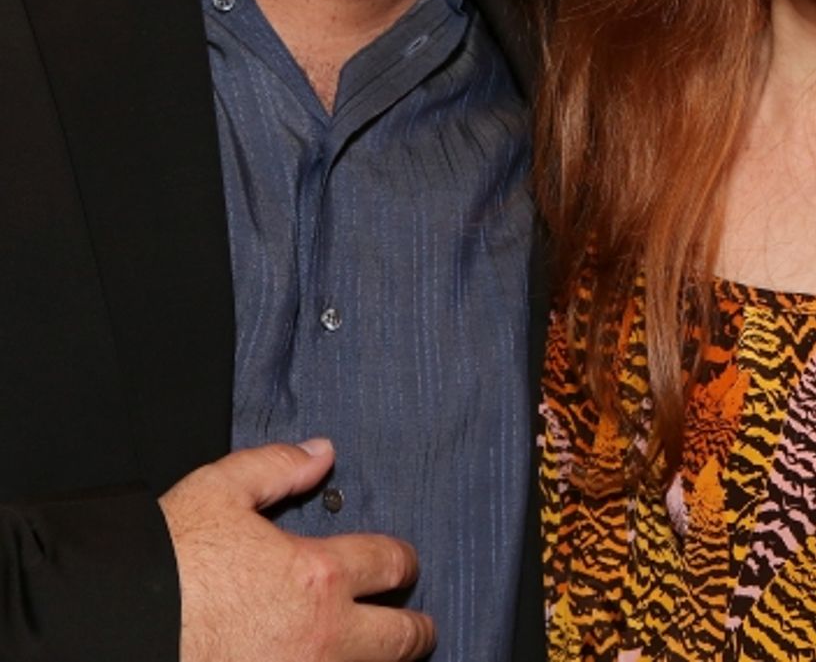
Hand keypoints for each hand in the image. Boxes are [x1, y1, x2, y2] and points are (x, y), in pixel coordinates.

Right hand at [160, 439, 434, 661]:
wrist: (116, 636)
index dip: (403, 561)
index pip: (389, 563)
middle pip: (400, 640)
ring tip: (380, 657)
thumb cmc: (164, 569)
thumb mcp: (217, 492)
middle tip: (421, 628)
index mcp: (316, 576)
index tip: (404, 565)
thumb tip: (320, 452)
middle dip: (416, 631)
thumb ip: (275, 467)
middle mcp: (322, 638)